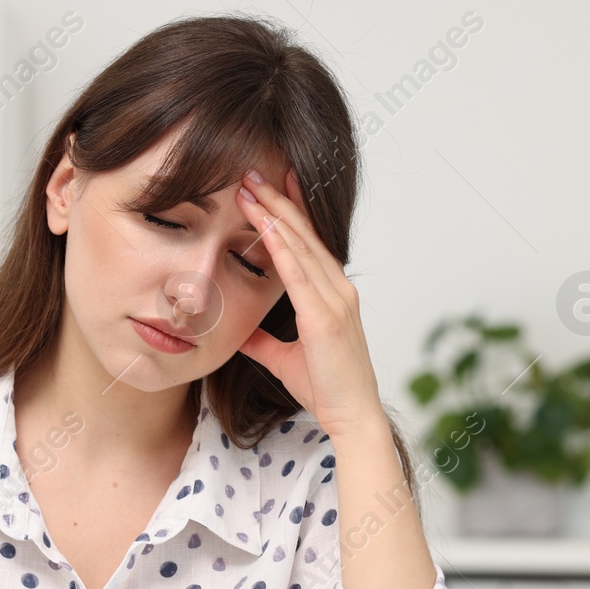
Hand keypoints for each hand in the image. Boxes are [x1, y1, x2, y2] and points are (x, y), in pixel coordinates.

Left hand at [233, 167, 386, 438]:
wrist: (350, 416)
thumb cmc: (326, 388)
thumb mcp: (284, 358)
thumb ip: (263, 341)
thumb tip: (239, 332)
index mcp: (332, 295)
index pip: (309, 243)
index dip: (290, 212)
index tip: (271, 186)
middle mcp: (338, 289)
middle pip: (304, 235)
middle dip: (278, 201)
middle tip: (253, 172)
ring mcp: (335, 300)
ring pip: (301, 246)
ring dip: (274, 214)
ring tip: (250, 188)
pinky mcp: (325, 317)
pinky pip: (298, 274)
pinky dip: (280, 247)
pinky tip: (263, 226)